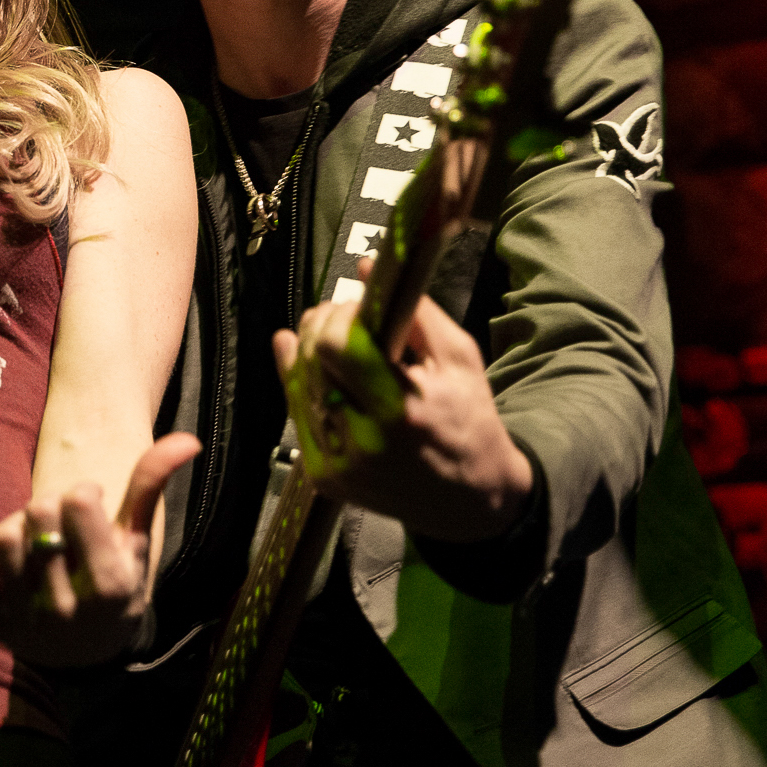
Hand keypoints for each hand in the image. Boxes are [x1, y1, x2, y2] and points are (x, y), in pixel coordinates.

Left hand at [0, 433, 199, 666]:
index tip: (92, 510)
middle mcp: (66, 608)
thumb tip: (187, 439)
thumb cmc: (116, 582)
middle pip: (38, 509)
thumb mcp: (135, 540)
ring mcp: (27, 621)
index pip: (77, 499)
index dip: (84, 492)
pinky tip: (18, 564)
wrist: (86, 653)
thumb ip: (151, 487)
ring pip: (4, 535)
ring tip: (38, 541)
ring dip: (19, 527)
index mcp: (108, 585)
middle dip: (51, 504)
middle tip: (63, 523)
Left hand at [273, 276, 533, 542]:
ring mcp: (338, 465)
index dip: (339, 314)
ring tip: (330, 340)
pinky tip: (313, 367)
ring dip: (307, 355)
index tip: (358, 307)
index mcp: (400, 409)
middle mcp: (363, 442)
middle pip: (309, 362)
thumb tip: (367, 266)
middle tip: (338, 316)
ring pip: (296, 387)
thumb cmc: (470, 420)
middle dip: (319, 326)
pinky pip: (298, 417)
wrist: (471, 500)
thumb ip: (415, 311)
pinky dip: (304, 387)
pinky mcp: (325, 478)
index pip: (336, 345)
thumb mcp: (460, 359)